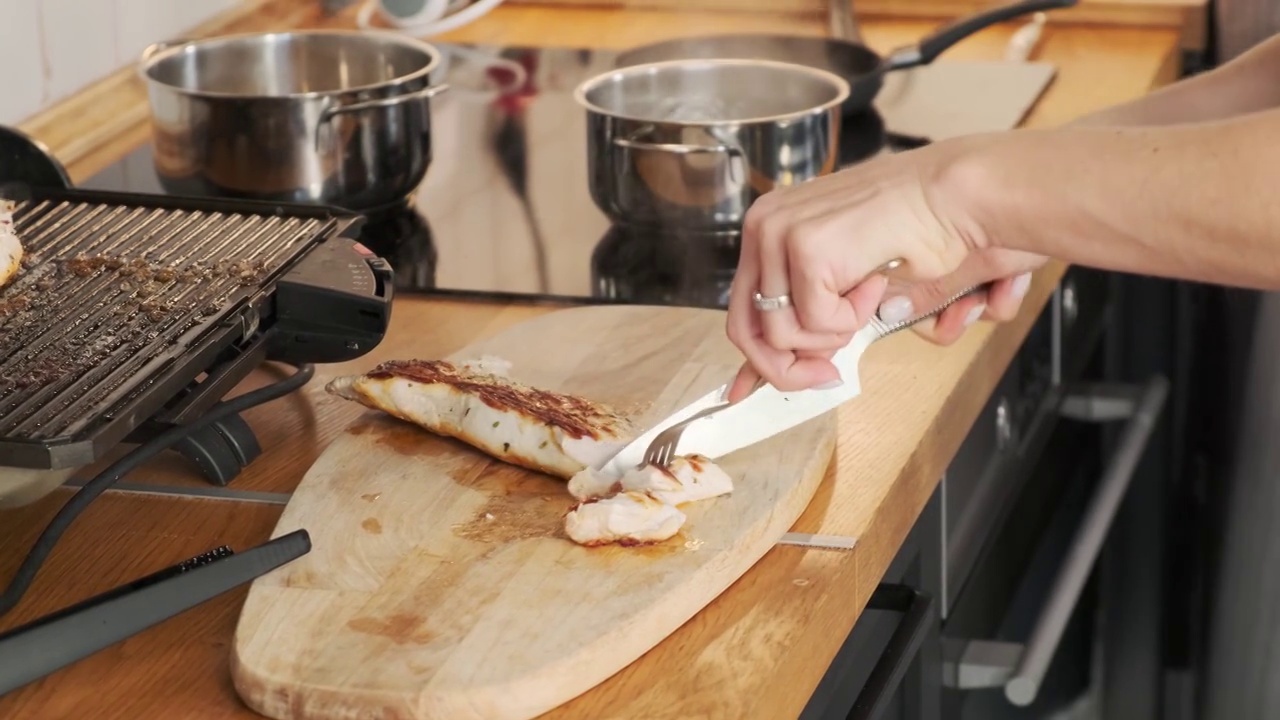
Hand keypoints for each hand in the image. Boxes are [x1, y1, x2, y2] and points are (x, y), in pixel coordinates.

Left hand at [724, 137, 1045, 400]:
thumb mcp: (847, 285)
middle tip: (830, 373)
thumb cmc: (920, 232)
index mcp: (769, 227)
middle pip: (747, 330)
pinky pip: (816, 323)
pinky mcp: (805, 248)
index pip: (742, 308)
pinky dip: (854, 318)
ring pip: (782, 336)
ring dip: (835, 334)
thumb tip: (779, 373)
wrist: (959, 198)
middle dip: (790, 367)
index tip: (753, 391)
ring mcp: (779, 232)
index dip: (754, 358)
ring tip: (870, 298)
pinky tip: (876, 281)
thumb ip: (809, 320)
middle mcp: (764, 224)